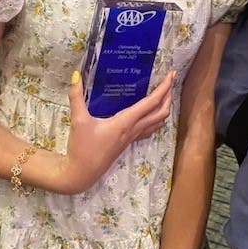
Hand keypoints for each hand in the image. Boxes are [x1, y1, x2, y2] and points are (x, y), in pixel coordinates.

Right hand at [58, 69, 174, 193]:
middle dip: (168, 96)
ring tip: (164, 94)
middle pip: (160, 112)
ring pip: (157, 122)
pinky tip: (150, 113)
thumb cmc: (81, 148)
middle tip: (170, 80)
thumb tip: (76, 75)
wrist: (81, 174)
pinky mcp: (127, 143)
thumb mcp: (78, 121)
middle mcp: (133, 129)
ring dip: (164, 107)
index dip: (164, 88)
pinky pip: (149, 129)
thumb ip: (76, 97)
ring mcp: (132, 137)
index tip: (171, 74)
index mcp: (125, 122)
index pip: (151, 103)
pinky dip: (155, 119)